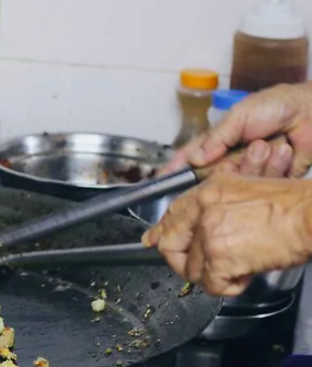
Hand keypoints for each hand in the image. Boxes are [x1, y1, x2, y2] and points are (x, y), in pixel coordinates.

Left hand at [142, 173, 311, 295]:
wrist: (311, 215)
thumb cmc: (290, 205)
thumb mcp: (243, 190)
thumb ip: (214, 206)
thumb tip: (197, 222)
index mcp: (206, 192)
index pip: (170, 216)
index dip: (161, 234)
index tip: (153, 242)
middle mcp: (202, 211)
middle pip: (170, 246)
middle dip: (184, 262)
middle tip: (205, 268)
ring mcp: (208, 234)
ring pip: (193, 270)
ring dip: (216, 275)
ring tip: (241, 264)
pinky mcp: (219, 257)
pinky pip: (212, 285)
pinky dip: (230, 286)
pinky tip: (246, 272)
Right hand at [161, 82, 311, 177]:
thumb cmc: (277, 106)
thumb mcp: (241, 115)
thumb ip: (217, 137)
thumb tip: (196, 159)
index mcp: (218, 141)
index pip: (189, 158)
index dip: (174, 170)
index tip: (159, 182)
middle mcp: (230, 158)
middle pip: (210, 176)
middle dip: (222, 168)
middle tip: (235, 157)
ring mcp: (249, 169)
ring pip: (237, 181)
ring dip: (254, 161)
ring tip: (268, 143)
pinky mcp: (269, 180)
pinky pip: (262, 184)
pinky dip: (274, 166)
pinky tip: (283, 149)